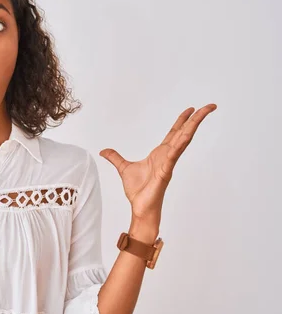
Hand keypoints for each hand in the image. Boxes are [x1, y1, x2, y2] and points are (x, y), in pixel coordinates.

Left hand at [99, 104, 216, 226]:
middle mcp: (167, 156)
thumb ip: (115, 158)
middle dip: (196, 119)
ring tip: (202, 114)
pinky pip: (173, 156)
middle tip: (209, 106)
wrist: (140, 207)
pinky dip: (179, 146)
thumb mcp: (123, 168)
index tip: (191, 109)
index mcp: (160, 153)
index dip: (182, 120)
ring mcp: (168, 163)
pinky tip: (185, 136)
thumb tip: (104, 151)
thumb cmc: (138, 191)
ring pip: (183, 141)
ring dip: (193, 127)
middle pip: (184, 133)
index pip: (174, 133)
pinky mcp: (165, 172)